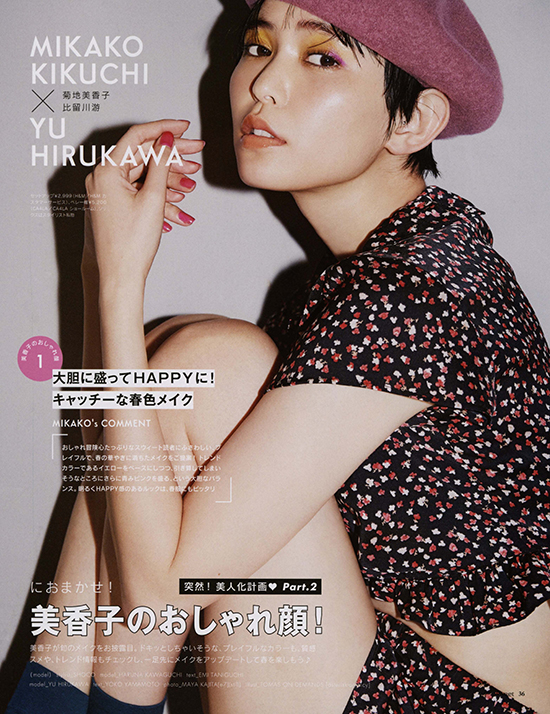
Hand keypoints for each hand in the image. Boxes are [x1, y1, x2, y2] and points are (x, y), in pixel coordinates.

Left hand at [85, 119, 203, 285]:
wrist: (117, 277)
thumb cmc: (129, 244)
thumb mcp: (152, 198)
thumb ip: (160, 163)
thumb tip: (165, 140)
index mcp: (106, 171)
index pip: (138, 137)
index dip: (164, 129)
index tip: (184, 128)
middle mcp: (102, 179)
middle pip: (142, 157)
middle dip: (172, 159)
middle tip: (196, 155)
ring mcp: (107, 195)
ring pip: (143, 178)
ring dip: (169, 182)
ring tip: (190, 187)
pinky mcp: (113, 209)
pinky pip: (139, 196)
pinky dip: (158, 200)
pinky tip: (177, 210)